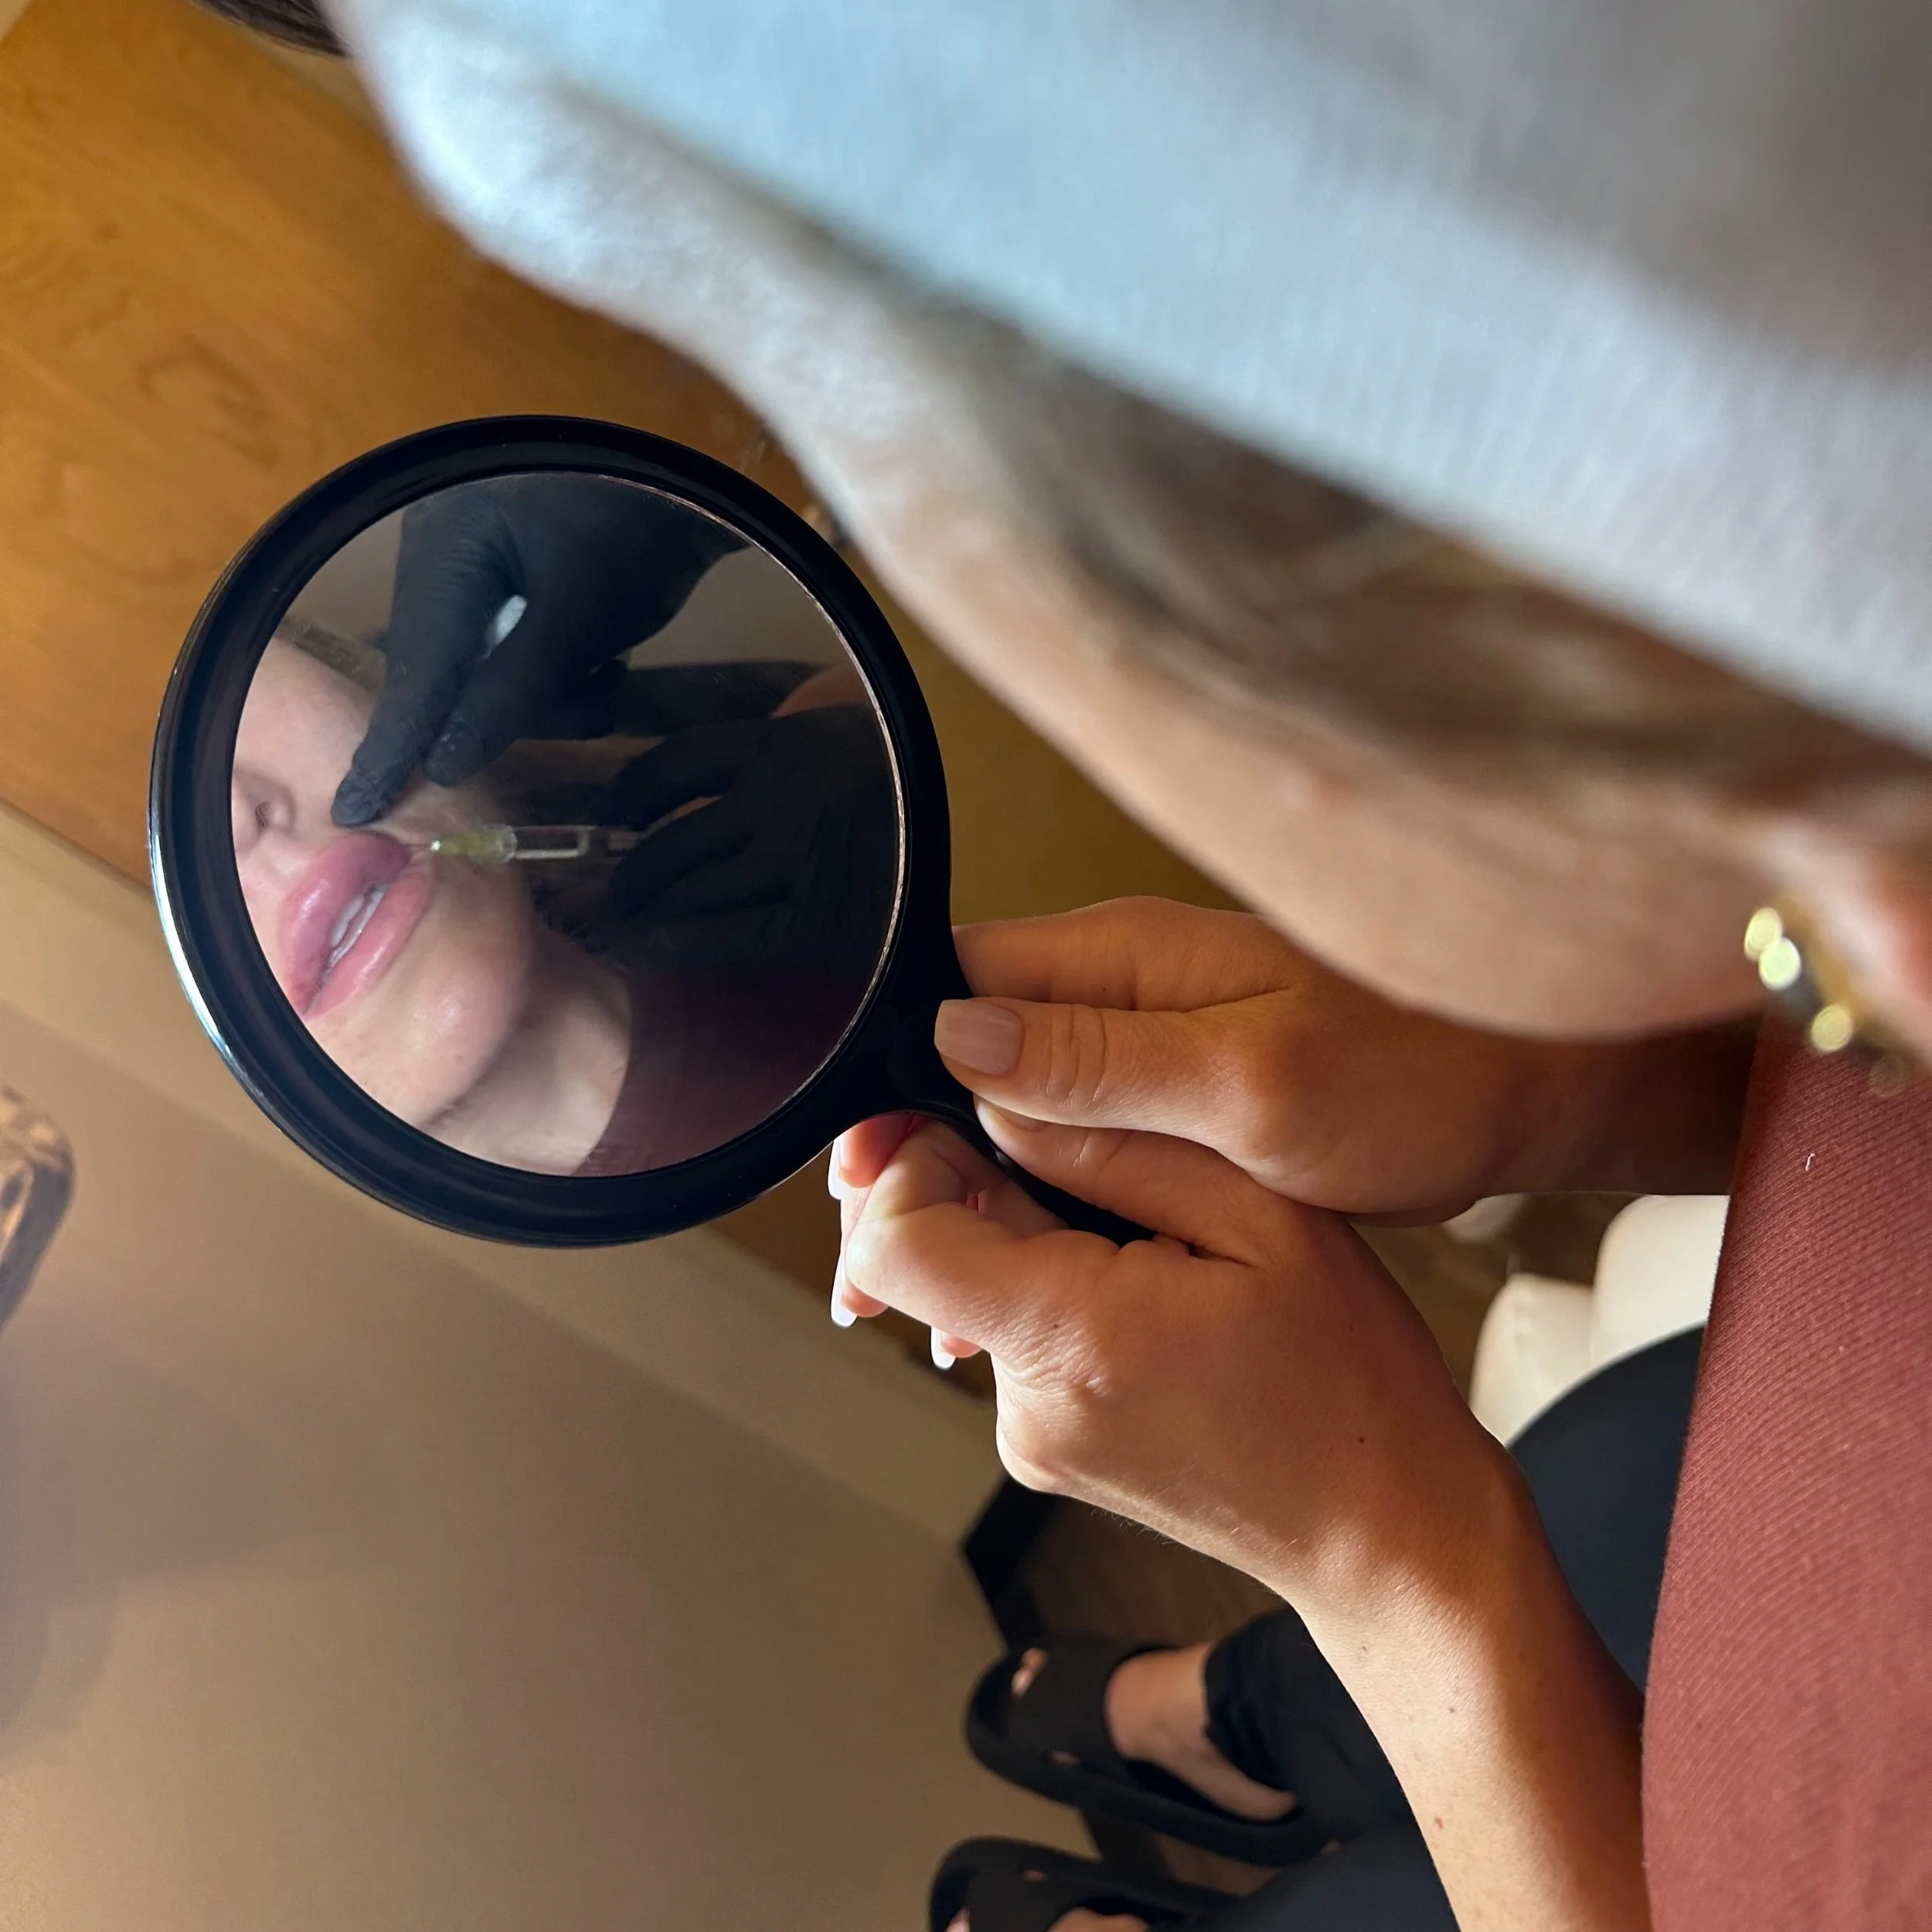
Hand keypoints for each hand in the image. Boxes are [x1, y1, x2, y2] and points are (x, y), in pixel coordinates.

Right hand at [332, 475, 744, 824]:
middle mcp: (442, 557)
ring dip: (558, 693)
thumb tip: (442, 764)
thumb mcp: (580, 620)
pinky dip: (561, 676)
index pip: (415, 669)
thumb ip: (511, 693)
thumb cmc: (640, 536)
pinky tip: (605, 656)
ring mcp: (472, 571)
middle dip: (526, 703)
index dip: (391, 746)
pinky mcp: (506, 588)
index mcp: (446, 547)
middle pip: (454, 678)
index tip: (355, 810)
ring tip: (614, 664)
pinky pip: (512, 659)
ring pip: (491, 679)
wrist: (695, 491)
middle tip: (597, 678)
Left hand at [597, 703, 896, 980]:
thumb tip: (707, 783)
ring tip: (614, 923)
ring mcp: (794, 858)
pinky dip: (664, 942)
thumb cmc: (912, 799)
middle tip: (603, 892)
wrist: (991, 843)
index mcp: (789, 743)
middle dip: (627, 871)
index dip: (631, 790)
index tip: (611, 810)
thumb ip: (789, 758)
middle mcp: (782, 796)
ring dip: (638, 908)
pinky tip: (635, 946)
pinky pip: (717, 935)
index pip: (678, 761)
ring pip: (686, 884)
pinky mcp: (814, 920)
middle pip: (672, 836)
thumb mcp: (851, 744)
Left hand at [832, 1113, 1649, 1931]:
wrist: (1382, 1530)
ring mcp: (1032, 1440)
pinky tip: (1152, 1289)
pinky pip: (1018, 1336)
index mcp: (1074, 1339)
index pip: (893, 1244)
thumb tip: (1002, 1101)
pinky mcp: (1048, 1451)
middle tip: (1085, 1158)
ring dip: (1032, 1239)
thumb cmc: (1348, 1381)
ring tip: (1151, 1236)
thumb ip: (1120, 1149)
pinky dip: (1059, 1293)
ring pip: (976, 1290)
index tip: (982, 1123)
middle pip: (926, 1260)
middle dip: (982, 1185)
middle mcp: (1028, 1406)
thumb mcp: (1265, 1219)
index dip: (910, 1164)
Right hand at [936, 897, 1750, 1215]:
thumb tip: (957, 1040)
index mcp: (1124, 958)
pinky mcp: (1191, 1091)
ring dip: (973, 1185)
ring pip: (1023, 1102)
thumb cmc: (1418, 1074)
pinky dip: (1042, 1197)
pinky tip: (1021, 1268)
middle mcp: (1127, 989)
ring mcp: (1159, 1041)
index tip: (863, 1165)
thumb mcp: (1251, 1081)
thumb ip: (1103, 1062)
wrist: (1534, 1089)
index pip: (957, 984)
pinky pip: (1086, 1134)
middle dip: (917, 1147)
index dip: (894, 1073)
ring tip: (929, 1291)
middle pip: (973, 1052)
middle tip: (876, 1261)